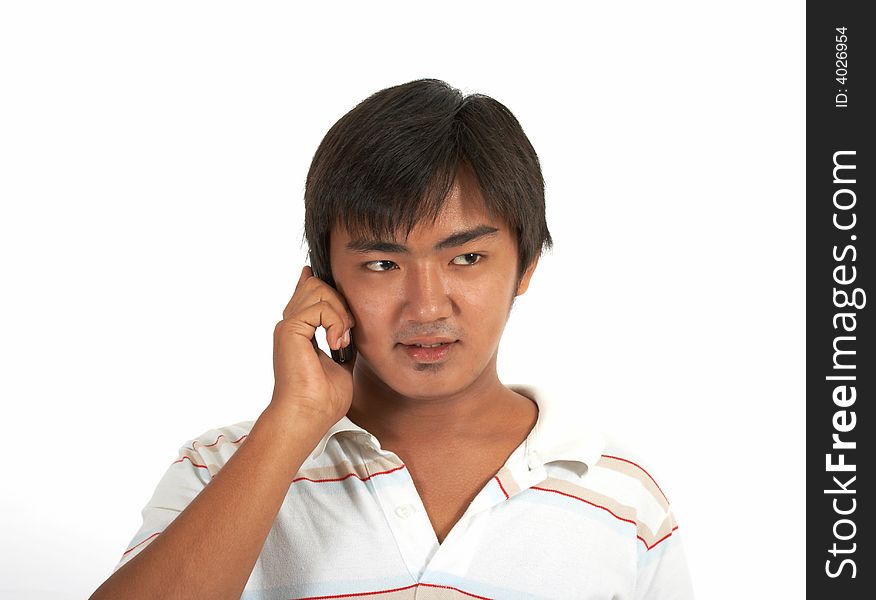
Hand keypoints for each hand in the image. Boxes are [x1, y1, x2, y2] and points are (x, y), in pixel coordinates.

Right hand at [270, 265, 356, 423]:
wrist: (308, 415)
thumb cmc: (323, 399)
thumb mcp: (341, 362)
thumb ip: (343, 341)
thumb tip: (351, 328)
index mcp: (300, 332)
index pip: (308, 292)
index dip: (324, 283)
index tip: (342, 291)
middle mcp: (291, 326)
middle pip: (316, 284)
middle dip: (340, 301)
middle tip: (347, 332)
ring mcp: (289, 326)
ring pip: (318, 289)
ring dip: (340, 312)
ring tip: (342, 339)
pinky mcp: (290, 330)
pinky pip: (320, 306)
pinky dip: (336, 322)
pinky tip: (337, 343)